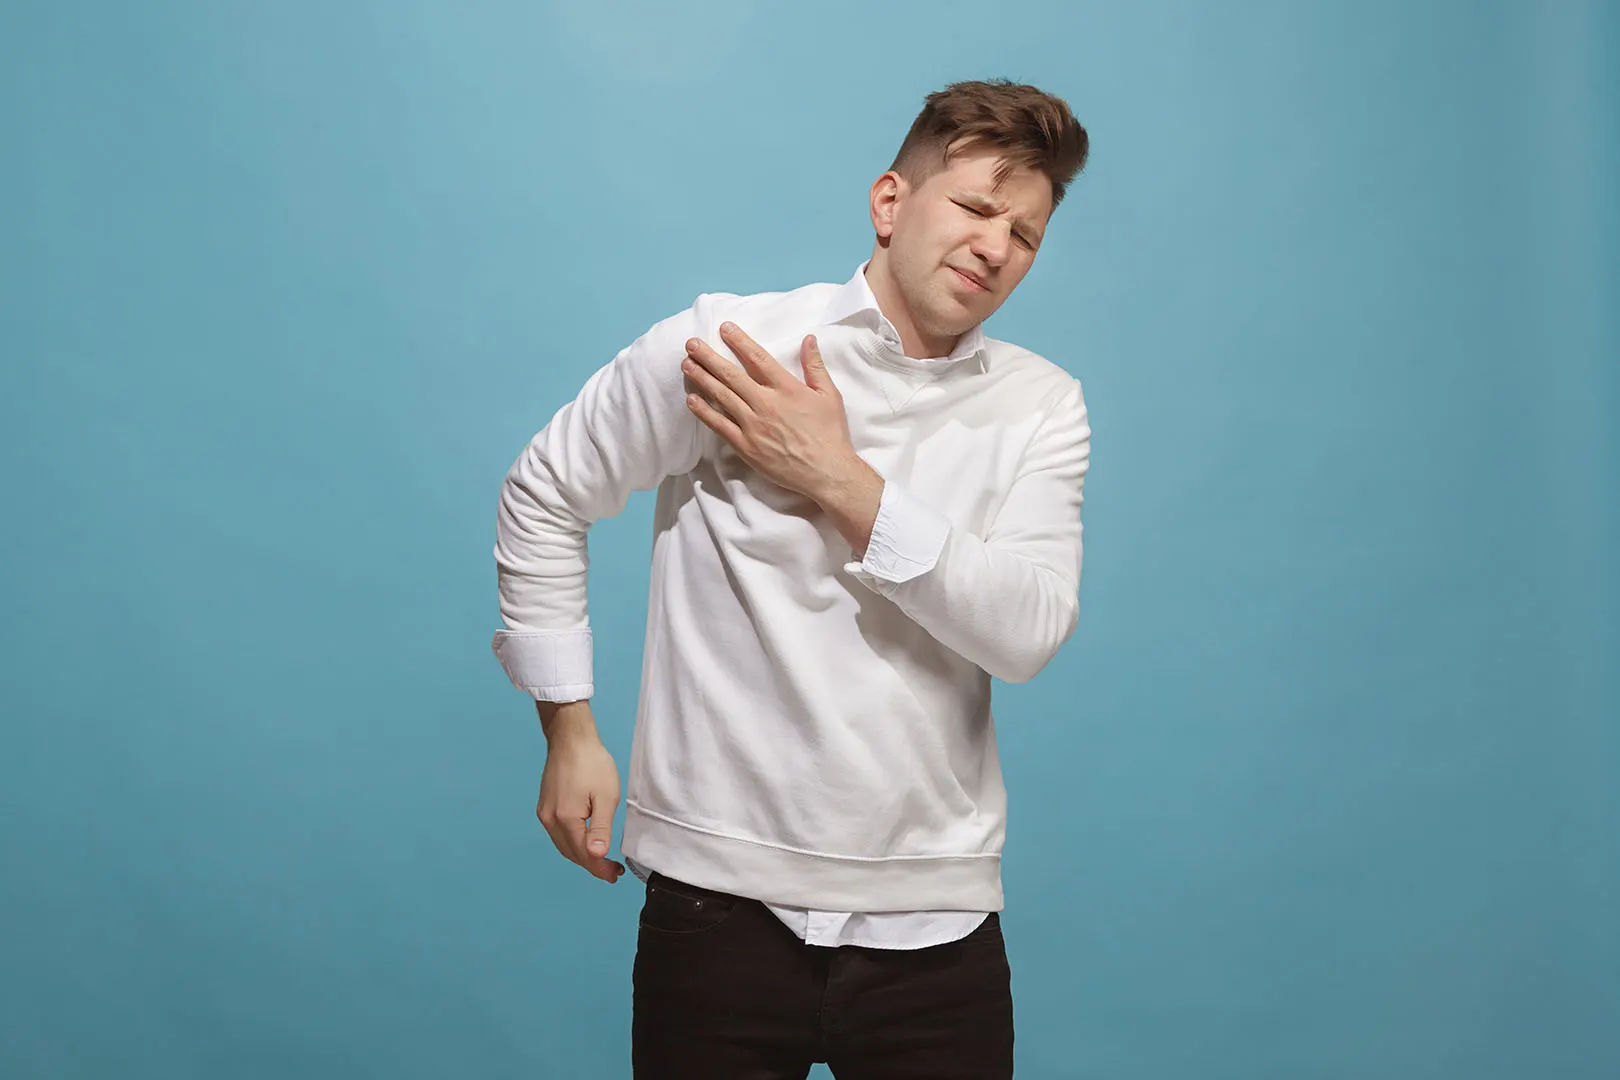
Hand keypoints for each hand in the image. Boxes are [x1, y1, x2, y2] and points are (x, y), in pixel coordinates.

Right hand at [535, 701, 624, 882]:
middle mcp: (550, 819)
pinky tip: (585, 842)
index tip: (615, 875)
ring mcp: (544, 813)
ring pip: (563, 846)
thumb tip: (597, 856)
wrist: (571, 738)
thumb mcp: (605, 796)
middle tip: (613, 871)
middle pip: (571, 854)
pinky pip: (558, 834)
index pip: (584, 855)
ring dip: (582, 856)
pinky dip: (572, 843)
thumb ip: (601, 828)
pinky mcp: (544, 806)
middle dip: (592, 865)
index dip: (600, 869)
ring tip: (601, 860)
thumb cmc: (592, 763)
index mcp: (565, 819)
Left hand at [682, 322, 861, 500]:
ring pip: (722, 396)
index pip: (758, 358)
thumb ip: (815, 366)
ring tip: (686, 364)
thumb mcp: (829, 395)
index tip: (724, 328)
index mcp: (787, 388)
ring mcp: (753, 425)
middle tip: (692, 344)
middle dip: (709, 357)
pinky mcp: (746, 446)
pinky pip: (720, 425)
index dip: (739, 341)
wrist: (826, 472)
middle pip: (732, 375)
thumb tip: (808, 339)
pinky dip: (704, 412)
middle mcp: (766, 403)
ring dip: (702, 379)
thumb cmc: (830, 434)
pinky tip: (691, 400)